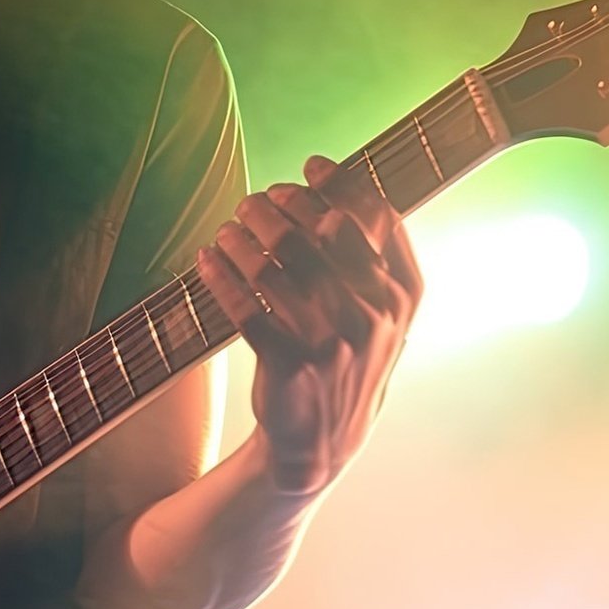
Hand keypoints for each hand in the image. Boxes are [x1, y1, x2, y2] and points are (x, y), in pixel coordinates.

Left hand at [196, 154, 421, 493]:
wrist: (323, 443)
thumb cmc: (350, 361)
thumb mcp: (384, 315)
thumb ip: (375, 259)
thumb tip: (338, 190)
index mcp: (401, 294)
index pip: (375, 217)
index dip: (340, 183)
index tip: (309, 165)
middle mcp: (372, 314)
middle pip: (316, 232)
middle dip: (277, 205)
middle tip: (254, 202)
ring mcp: (331, 340)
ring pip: (274, 265)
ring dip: (241, 236)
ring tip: (228, 229)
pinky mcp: (289, 364)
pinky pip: (244, 304)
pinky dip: (219, 275)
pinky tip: (206, 260)